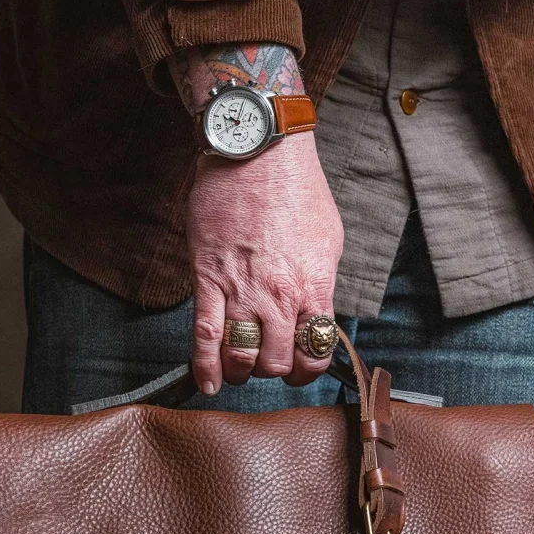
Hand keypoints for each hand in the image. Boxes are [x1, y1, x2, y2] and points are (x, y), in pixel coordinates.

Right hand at [189, 131, 342, 393]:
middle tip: (266, 361)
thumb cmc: (296, 188)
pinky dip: (205, 367)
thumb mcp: (328, 240)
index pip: (315, 354)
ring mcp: (243, 291)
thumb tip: (316, 312)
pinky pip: (206, 336)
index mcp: (313, 288)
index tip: (298, 366)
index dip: (306, 370)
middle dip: (272, 370)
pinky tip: (209, 382)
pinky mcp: (209, 280)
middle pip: (276, 363)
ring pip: (242, 357)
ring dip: (241, 370)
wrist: (258, 151)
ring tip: (240, 365)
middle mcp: (280, 297)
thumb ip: (321, 283)